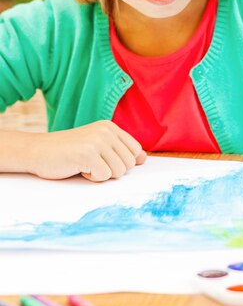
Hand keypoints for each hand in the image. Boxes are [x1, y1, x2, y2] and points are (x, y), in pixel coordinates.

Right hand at [30, 120, 146, 181]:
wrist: (37, 151)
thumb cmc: (67, 152)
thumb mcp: (96, 145)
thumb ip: (119, 150)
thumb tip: (143, 159)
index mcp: (110, 126)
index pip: (136, 150)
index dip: (123, 162)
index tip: (104, 161)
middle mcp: (106, 131)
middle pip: (129, 164)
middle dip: (112, 170)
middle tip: (91, 163)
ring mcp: (97, 141)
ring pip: (119, 172)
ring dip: (101, 175)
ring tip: (84, 165)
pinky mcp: (88, 153)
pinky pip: (104, 176)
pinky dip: (91, 178)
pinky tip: (78, 168)